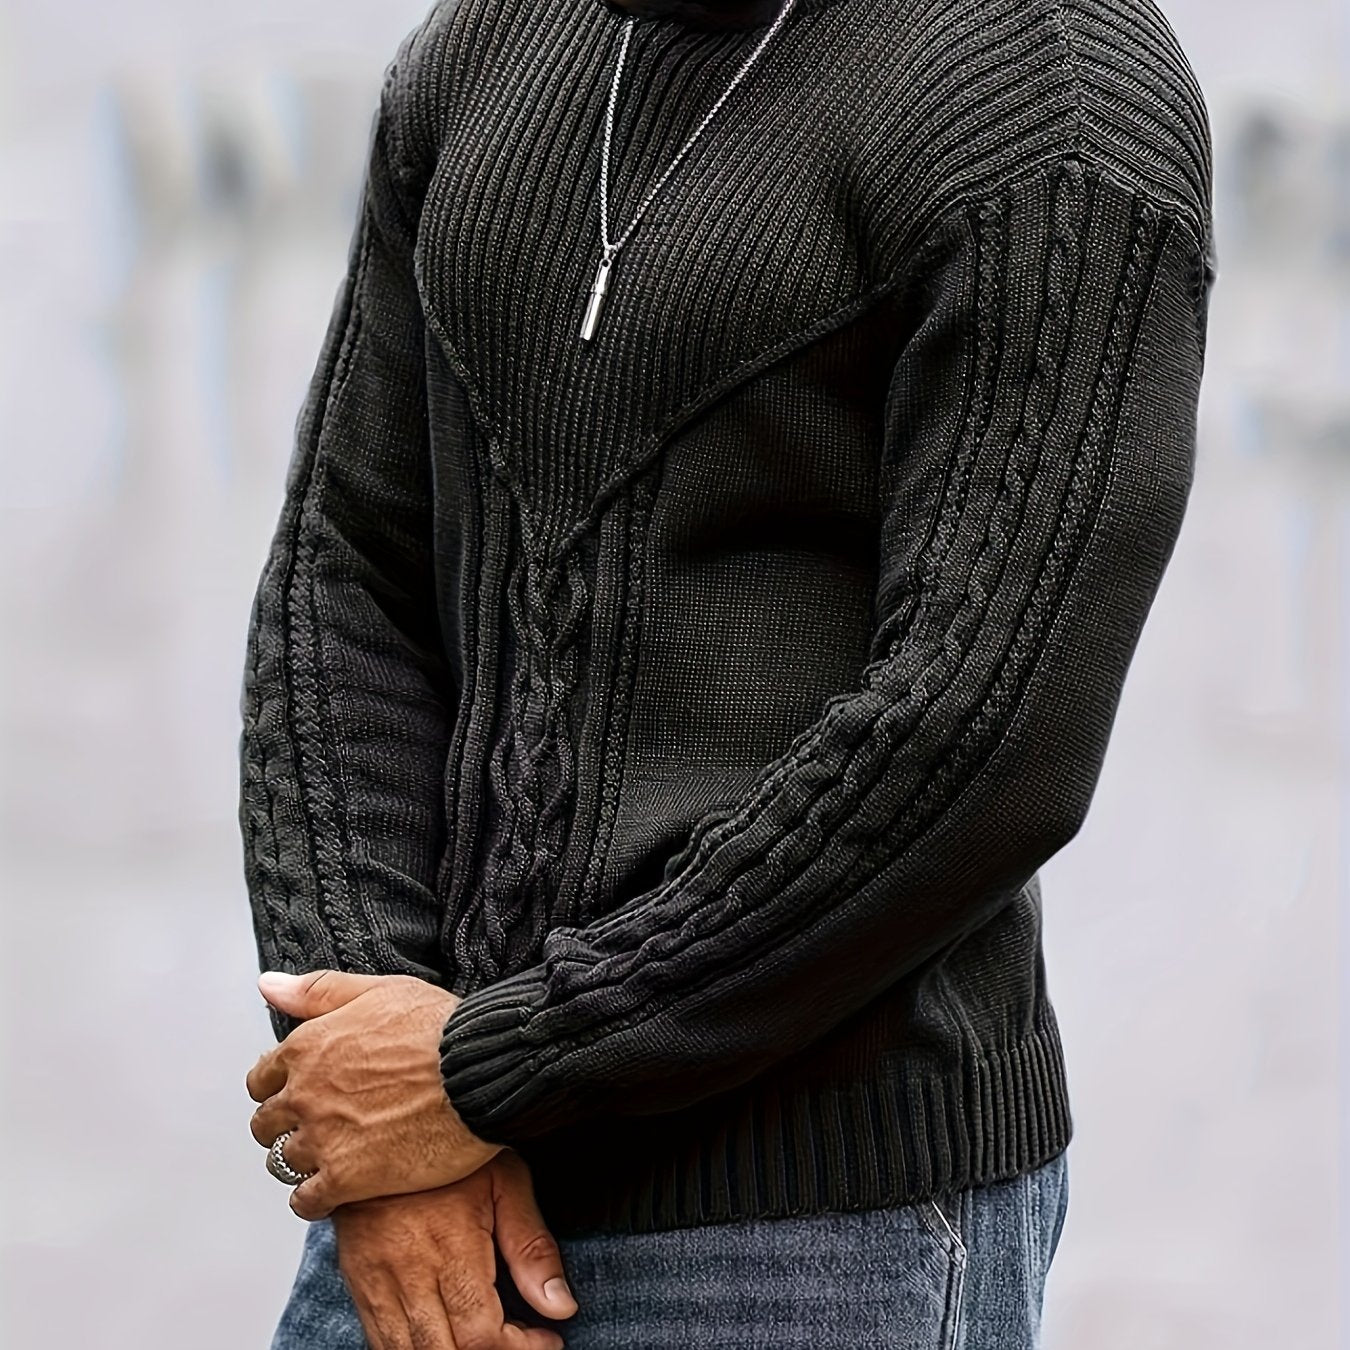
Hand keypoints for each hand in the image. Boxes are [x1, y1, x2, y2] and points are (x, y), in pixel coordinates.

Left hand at [246, 969, 498, 1218]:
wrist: (481, 1070)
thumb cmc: (439, 1026)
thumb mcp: (379, 989)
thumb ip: (317, 990)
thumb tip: (268, 985)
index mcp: (307, 1047)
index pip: (261, 1080)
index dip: (281, 1087)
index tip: (302, 1093)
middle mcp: (304, 1094)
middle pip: (266, 1125)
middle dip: (286, 1126)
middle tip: (318, 1127)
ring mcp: (322, 1138)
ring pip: (282, 1163)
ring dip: (302, 1162)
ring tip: (330, 1159)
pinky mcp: (346, 1179)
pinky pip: (306, 1201)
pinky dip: (314, 1200)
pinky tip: (335, 1193)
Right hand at [333, 1151, 577, 1349]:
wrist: (380, 1120)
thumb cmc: (451, 1144)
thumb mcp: (505, 1178)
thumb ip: (532, 1246)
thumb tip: (561, 1306)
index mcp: (450, 1247)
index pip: (482, 1336)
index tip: (548, 1336)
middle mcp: (408, 1274)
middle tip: (522, 1341)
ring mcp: (377, 1283)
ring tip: (488, 1339)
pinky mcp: (359, 1284)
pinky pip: (382, 1343)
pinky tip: (447, 1336)